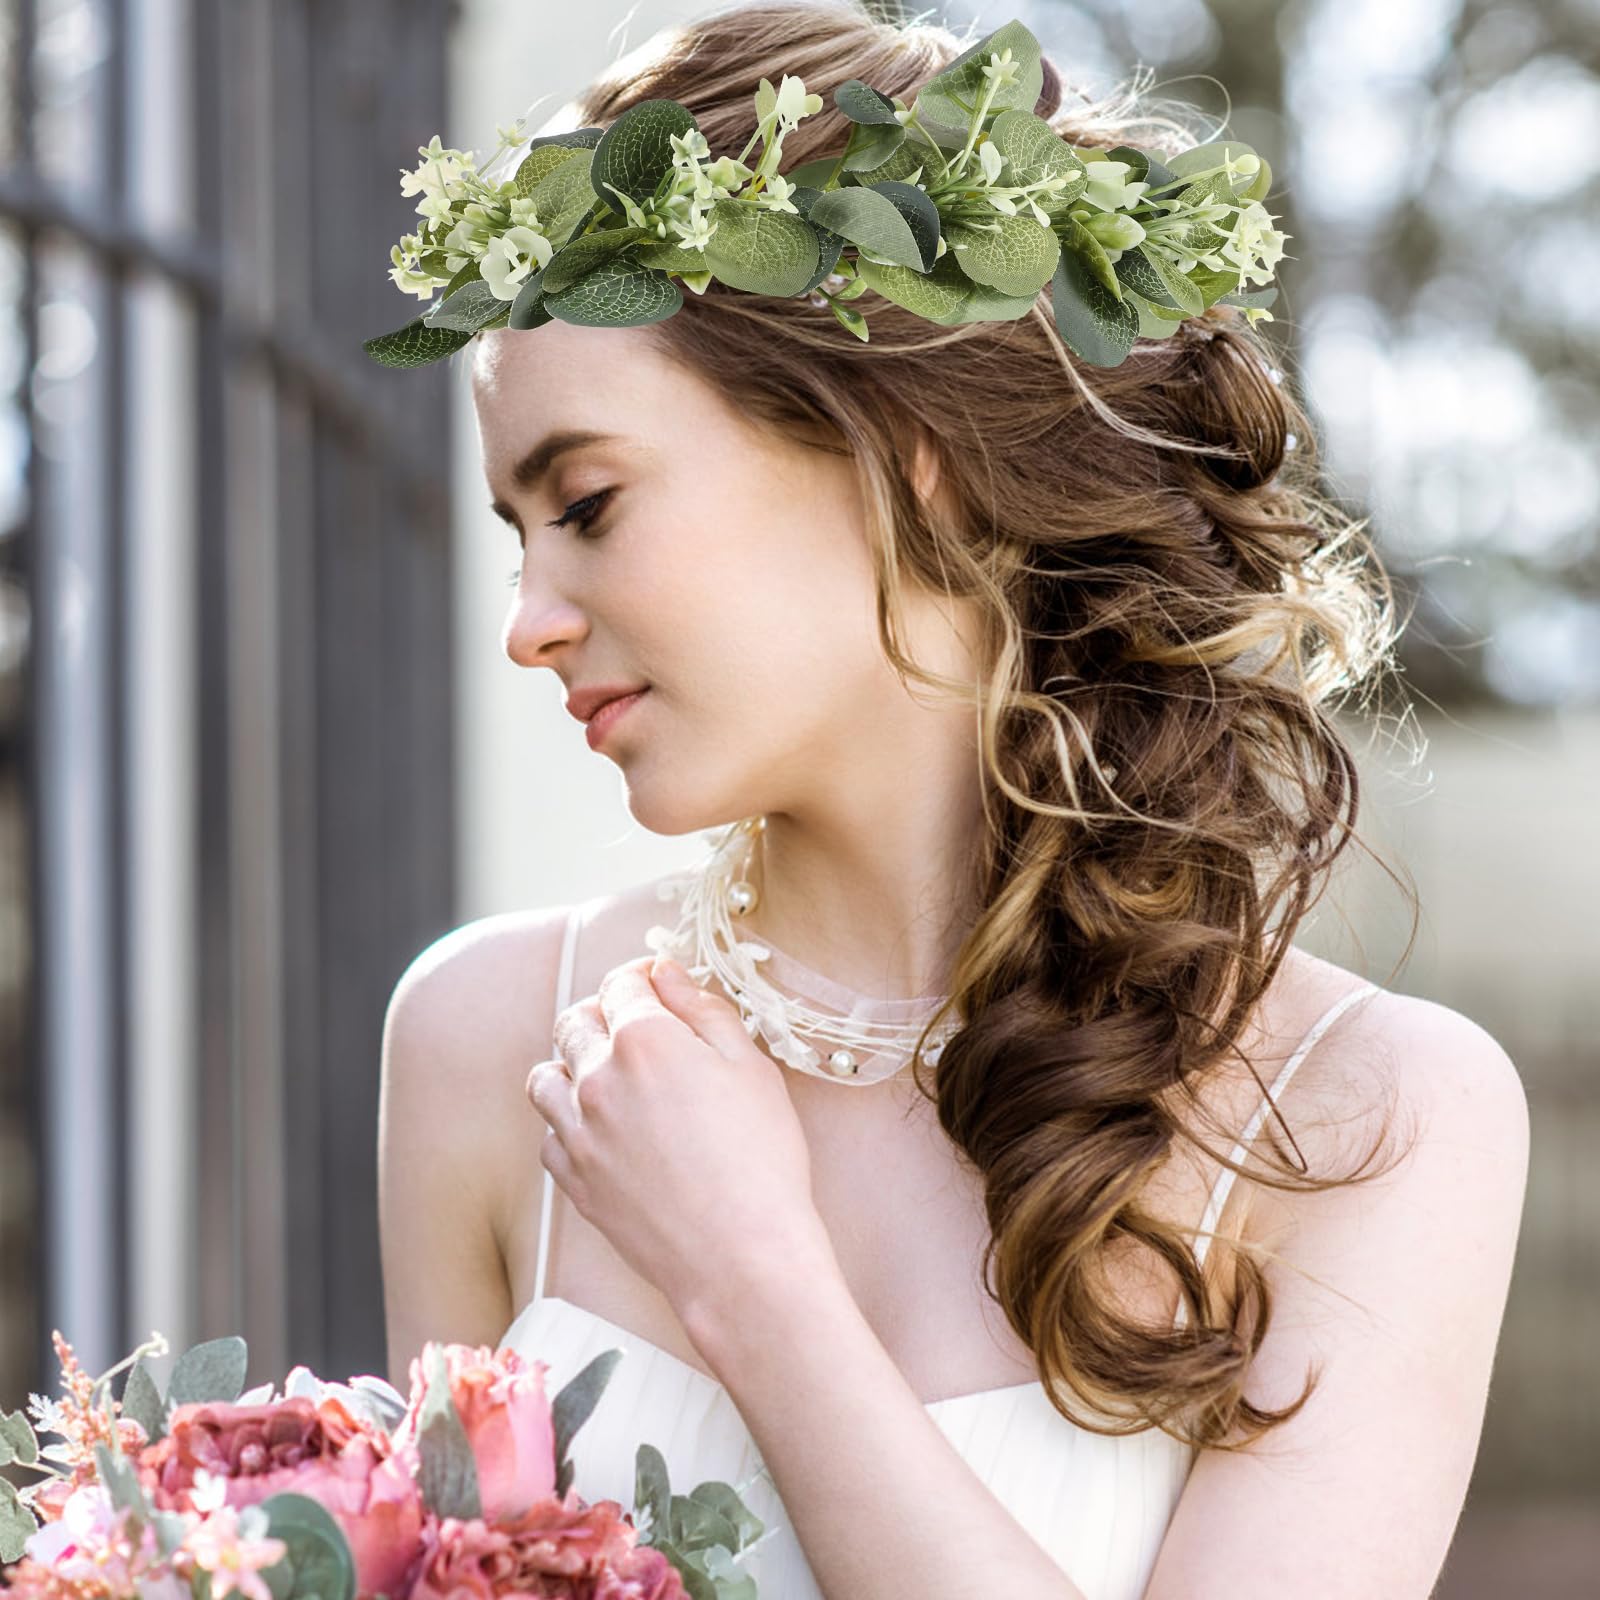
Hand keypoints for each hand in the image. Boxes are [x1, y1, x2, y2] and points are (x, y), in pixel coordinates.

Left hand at [528, 954, 833, 1325]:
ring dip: (572, 1066)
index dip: (642, 978)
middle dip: (604, 1014)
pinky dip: (567, 1125)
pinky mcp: (574, 1181)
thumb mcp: (751, 1068)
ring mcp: (579, 1132)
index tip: (659, 987)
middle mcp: (599, 1078)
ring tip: (611, 1079)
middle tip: (639, 1031)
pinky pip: (549, 1136)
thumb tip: (668, 975)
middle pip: (575, 1022)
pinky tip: (604, 1132)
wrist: (741, 1256)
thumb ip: (704, 1011)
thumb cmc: (762, 1161)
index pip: (621, 984)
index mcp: (645, 1040)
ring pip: (547, 1077)